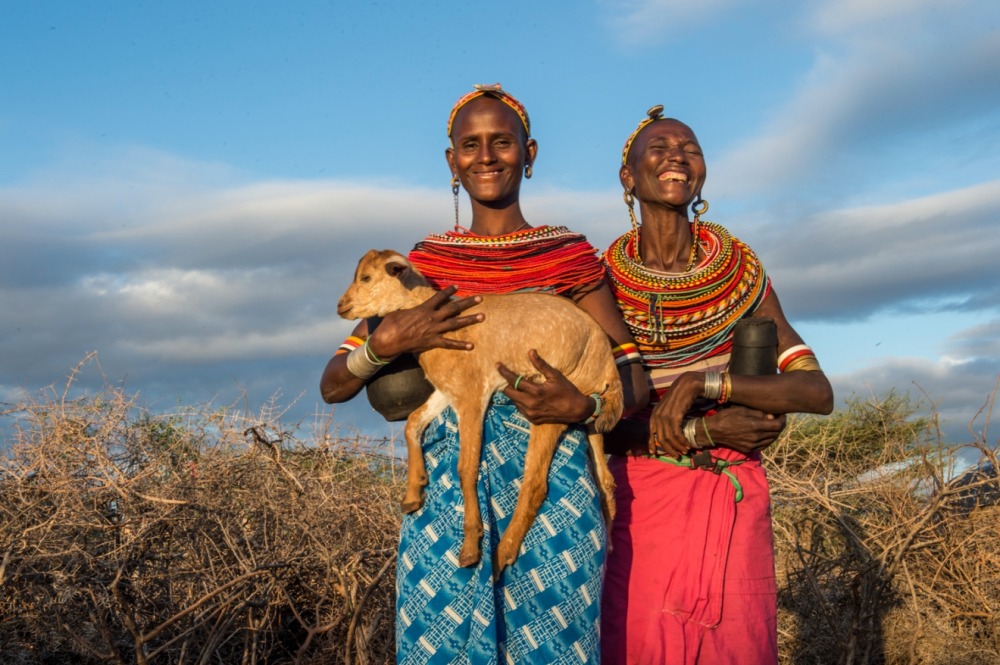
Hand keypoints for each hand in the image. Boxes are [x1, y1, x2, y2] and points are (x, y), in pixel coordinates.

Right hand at [368, 286, 482, 357]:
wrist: (388, 339)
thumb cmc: (391, 324)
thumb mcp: (400, 311)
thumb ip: (410, 309)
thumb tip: (411, 308)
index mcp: (424, 308)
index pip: (439, 297)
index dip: (449, 291)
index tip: (457, 286)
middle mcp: (432, 317)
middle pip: (453, 308)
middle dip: (467, 302)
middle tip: (480, 298)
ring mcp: (433, 330)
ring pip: (455, 323)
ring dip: (469, 320)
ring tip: (482, 316)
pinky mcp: (432, 342)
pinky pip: (449, 343)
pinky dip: (460, 345)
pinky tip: (471, 346)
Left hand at [497, 350, 592, 424]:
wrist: (576, 410)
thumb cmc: (567, 390)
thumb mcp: (555, 375)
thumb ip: (541, 364)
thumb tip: (531, 351)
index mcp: (536, 392)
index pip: (514, 381)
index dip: (505, 372)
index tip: (498, 365)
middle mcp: (531, 404)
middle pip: (509, 393)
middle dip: (508, 384)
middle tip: (511, 378)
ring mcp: (531, 414)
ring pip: (514, 402)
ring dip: (515, 394)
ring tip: (522, 388)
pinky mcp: (533, 420)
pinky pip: (521, 409)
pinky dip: (521, 402)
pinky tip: (528, 397)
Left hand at [647, 371, 705, 455]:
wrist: (688, 384)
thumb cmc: (681, 396)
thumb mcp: (670, 407)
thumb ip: (666, 417)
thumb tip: (666, 431)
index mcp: (654, 413)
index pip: (650, 431)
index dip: (651, 443)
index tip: (654, 453)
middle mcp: (658, 415)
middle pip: (660, 437)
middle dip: (668, 448)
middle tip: (676, 455)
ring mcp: (666, 415)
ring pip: (669, 437)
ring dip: (677, 446)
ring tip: (685, 451)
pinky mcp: (675, 415)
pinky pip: (676, 433)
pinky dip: (682, 441)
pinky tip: (688, 444)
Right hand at [708, 406, 786, 453]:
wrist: (714, 431)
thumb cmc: (727, 416)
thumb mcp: (743, 410)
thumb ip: (759, 414)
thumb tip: (772, 416)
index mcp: (756, 427)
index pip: (778, 425)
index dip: (782, 420)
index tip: (781, 415)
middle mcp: (756, 438)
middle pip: (776, 433)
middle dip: (779, 425)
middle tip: (777, 419)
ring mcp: (753, 445)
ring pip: (771, 440)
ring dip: (774, 433)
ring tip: (771, 426)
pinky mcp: (749, 449)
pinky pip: (764, 445)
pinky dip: (767, 440)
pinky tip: (764, 434)